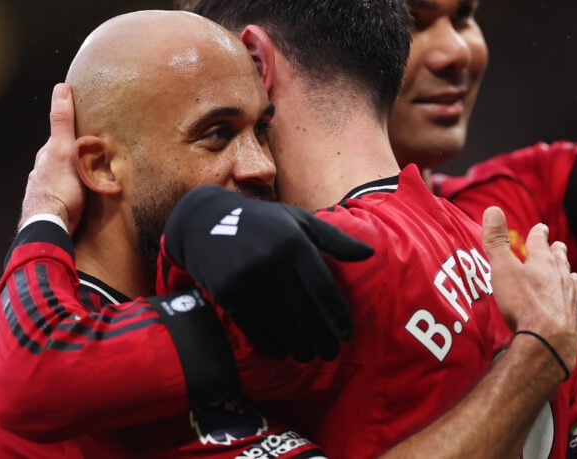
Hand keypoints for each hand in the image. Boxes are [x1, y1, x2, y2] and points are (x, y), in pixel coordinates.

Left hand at [19, 83, 84, 233]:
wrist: (49, 228)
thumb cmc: (59, 190)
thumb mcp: (63, 149)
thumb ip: (62, 121)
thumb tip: (60, 89)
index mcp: (46, 157)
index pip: (59, 137)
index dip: (71, 131)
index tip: (84, 128)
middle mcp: (41, 173)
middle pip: (59, 158)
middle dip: (73, 155)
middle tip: (92, 154)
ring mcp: (44, 192)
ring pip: (61, 177)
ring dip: (73, 176)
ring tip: (91, 177)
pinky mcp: (52, 209)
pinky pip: (64, 195)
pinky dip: (72, 193)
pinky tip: (82, 198)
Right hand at [162, 185, 373, 361]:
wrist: (206, 222)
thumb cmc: (263, 223)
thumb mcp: (299, 220)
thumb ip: (334, 238)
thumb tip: (370, 253)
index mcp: (294, 242)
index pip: (322, 286)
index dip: (337, 314)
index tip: (347, 334)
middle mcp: (272, 260)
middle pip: (303, 310)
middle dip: (321, 336)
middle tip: (332, 354)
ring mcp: (248, 278)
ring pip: (279, 322)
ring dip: (298, 345)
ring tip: (309, 356)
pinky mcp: (228, 292)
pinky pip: (254, 326)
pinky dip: (270, 343)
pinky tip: (283, 352)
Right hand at [482, 206, 576, 376]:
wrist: (547, 341)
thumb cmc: (522, 303)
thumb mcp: (502, 269)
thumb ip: (497, 241)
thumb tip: (493, 209)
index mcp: (542, 263)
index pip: (540, 242)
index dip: (539, 234)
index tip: (541, 228)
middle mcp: (560, 278)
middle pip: (559, 261)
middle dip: (557, 253)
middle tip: (559, 246)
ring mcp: (569, 300)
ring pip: (572, 284)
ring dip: (571, 277)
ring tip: (575, 274)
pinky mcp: (574, 322)